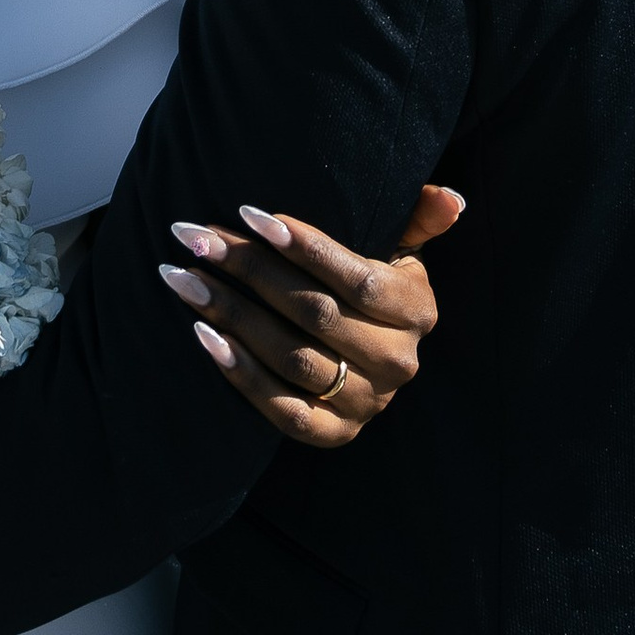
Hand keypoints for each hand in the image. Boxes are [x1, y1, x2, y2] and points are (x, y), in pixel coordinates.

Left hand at [157, 180, 464, 446]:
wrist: (362, 357)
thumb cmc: (371, 281)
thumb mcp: (400, 249)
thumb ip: (419, 219)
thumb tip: (451, 199)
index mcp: (416, 310)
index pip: (354, 277)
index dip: (303, 246)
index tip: (247, 213)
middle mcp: (398, 362)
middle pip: (314, 314)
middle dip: (249, 270)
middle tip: (193, 237)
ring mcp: (367, 403)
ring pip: (292, 358)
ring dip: (231, 315)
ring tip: (182, 277)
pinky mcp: (335, 434)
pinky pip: (283, 409)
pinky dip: (241, 373)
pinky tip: (203, 336)